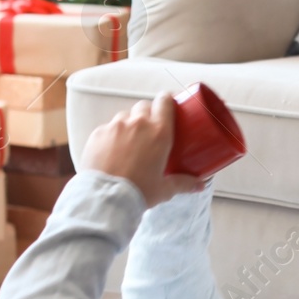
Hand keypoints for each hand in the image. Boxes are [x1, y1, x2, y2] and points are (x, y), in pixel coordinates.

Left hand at [82, 92, 205, 207]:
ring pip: (125, 116)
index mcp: (159, 132)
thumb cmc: (137, 192)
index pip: (165, 101)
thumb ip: (184, 183)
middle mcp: (138, 123)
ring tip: (129, 142)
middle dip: (148, 113)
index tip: (168, 104)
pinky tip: (113, 151)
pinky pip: (107, 128)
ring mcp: (115, 126)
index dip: (167, 100)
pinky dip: (111, 136)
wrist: (106, 198)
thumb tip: (200, 185)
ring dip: (129, 124)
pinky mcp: (98, 134)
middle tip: (150, 129)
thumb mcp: (165, 189)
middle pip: (144, 106)